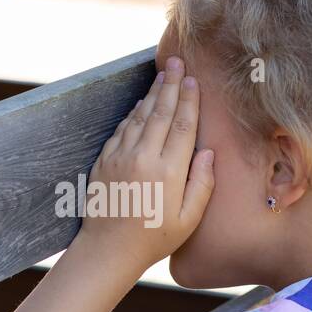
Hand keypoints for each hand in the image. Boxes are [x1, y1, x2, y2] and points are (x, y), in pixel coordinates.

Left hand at [76, 55, 214, 270]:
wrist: (108, 250)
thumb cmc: (154, 239)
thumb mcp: (188, 219)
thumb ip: (201, 185)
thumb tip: (207, 153)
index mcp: (168, 171)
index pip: (183, 126)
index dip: (190, 100)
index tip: (194, 81)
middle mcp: (143, 158)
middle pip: (161, 112)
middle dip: (171, 84)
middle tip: (176, 61)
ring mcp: (120, 157)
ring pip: (140, 116)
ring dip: (152, 94)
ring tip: (162, 76)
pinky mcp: (104, 161)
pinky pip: (122, 129)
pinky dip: (133, 113)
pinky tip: (141, 104)